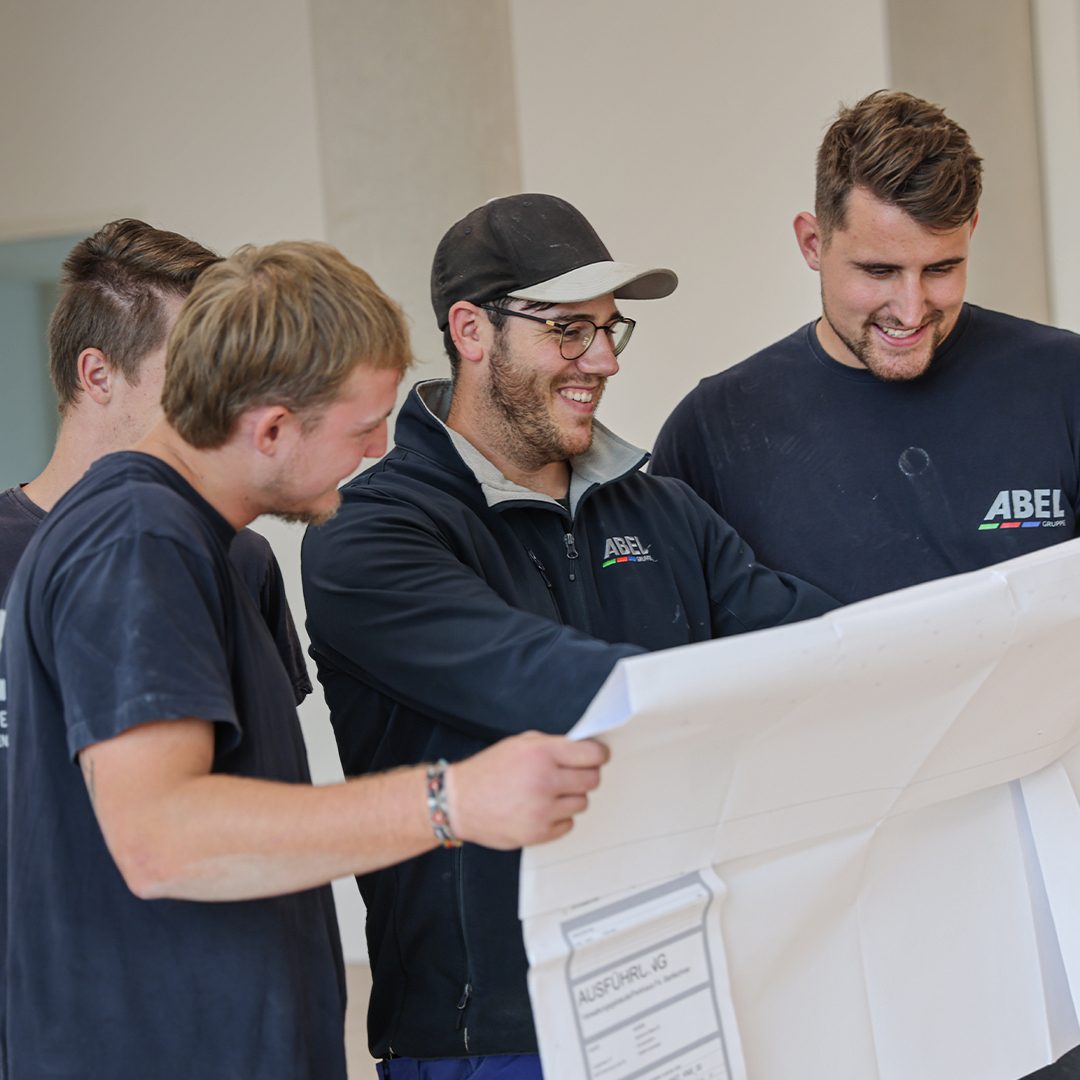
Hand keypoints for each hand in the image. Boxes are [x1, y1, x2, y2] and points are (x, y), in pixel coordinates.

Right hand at [445, 732, 607, 849]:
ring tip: (548, 793)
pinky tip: (541, 809)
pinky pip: (568, 824)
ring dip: (570, 797)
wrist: (458, 802)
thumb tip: (583, 749)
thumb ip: (553, 745)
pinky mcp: (539, 833)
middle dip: (585, 775)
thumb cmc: (487, 772)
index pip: (593, 755)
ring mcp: (543, 810)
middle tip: (572, 775)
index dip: (598, 755)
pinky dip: (559, 817)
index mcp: (542, 754)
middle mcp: (545, 781)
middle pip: (592, 780)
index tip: (597, 757)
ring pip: (582, 803)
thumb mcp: (519, 744)